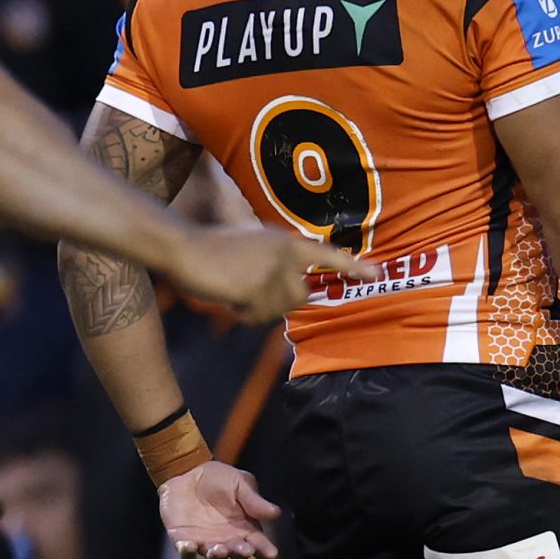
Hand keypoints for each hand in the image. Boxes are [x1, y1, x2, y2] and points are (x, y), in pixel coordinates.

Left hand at [158, 459, 280, 558]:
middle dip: (241, 553)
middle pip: (237, 553)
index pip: (258, 542)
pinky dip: (187, 552)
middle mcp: (226, 539)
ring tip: (219, 549)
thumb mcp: (238, 482)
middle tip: (244, 549)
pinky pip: (186, 552)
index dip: (264, 549)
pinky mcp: (183, 540)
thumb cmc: (216, 478)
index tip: (270, 553)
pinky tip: (189, 546)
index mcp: (244, 526)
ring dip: (217, 556)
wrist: (186, 472)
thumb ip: (254, 499)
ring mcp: (205, 542)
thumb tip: (275, 513)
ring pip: (214, 557)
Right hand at [164, 225, 377, 325]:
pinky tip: (227, 295)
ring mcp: (270, 272)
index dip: (351, 266)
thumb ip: (277, 263)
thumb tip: (297, 291)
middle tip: (248, 291)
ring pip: (277, 311)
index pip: (324, 254)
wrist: (184, 248)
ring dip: (256, 309)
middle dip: (277, 302)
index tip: (376, 274)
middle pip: (299, 296)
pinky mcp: (255, 288)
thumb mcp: (253, 246)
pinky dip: (241, 313)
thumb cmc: (212, 249)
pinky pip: (256, 317)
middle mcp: (283, 254)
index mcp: (284, 241)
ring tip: (234, 287)